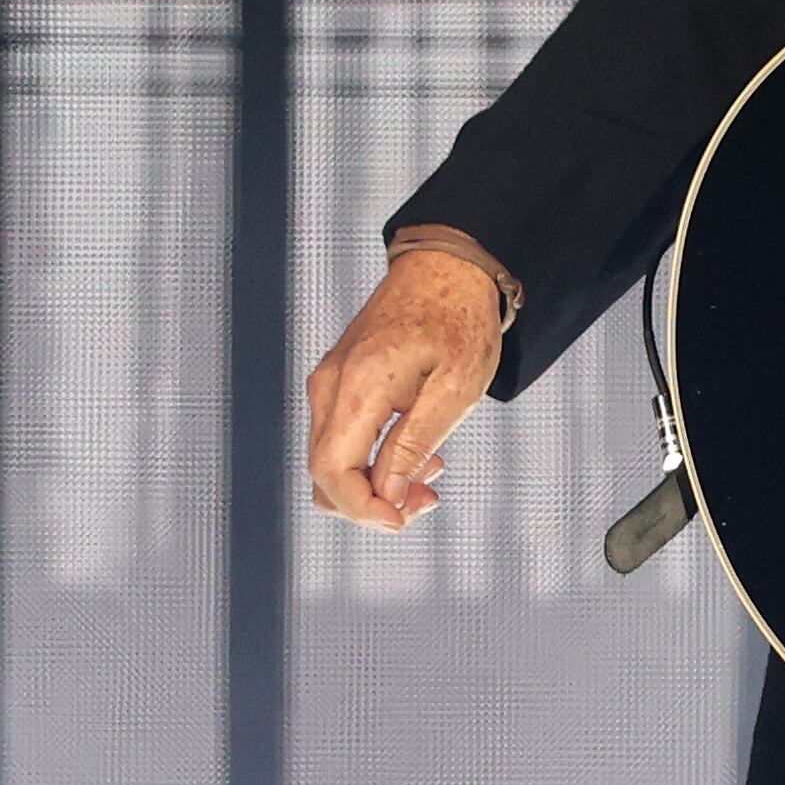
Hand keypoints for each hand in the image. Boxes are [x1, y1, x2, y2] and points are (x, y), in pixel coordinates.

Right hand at [304, 250, 504, 530]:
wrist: (448, 265)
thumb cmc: (460, 319)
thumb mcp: (456, 387)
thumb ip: (417, 443)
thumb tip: (388, 495)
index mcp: (357, 387)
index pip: (332, 472)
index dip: (362, 510)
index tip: (404, 520)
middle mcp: (330, 386)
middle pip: (324, 473)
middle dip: (371, 502)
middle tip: (428, 499)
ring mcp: (329, 381)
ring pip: (331, 459)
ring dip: (373, 483)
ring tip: (432, 473)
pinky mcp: (339, 380)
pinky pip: (341, 436)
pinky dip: (371, 458)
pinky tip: (416, 452)